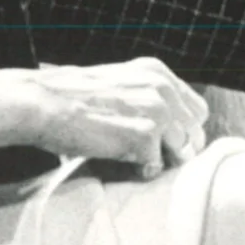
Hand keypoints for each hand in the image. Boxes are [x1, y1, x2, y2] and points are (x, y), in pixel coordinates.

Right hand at [0, 57, 208, 175]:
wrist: (47, 102)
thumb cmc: (75, 98)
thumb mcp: (122, 84)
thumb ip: (148, 97)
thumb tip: (170, 129)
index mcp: (159, 73)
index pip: (197, 110)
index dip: (185, 130)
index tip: (169, 144)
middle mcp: (163, 88)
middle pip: (195, 133)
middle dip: (178, 150)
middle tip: (152, 159)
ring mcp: (157, 111)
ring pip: (181, 152)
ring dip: (161, 161)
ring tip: (135, 160)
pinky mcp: (144, 136)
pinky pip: (156, 167)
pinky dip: (141, 172)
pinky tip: (123, 164)